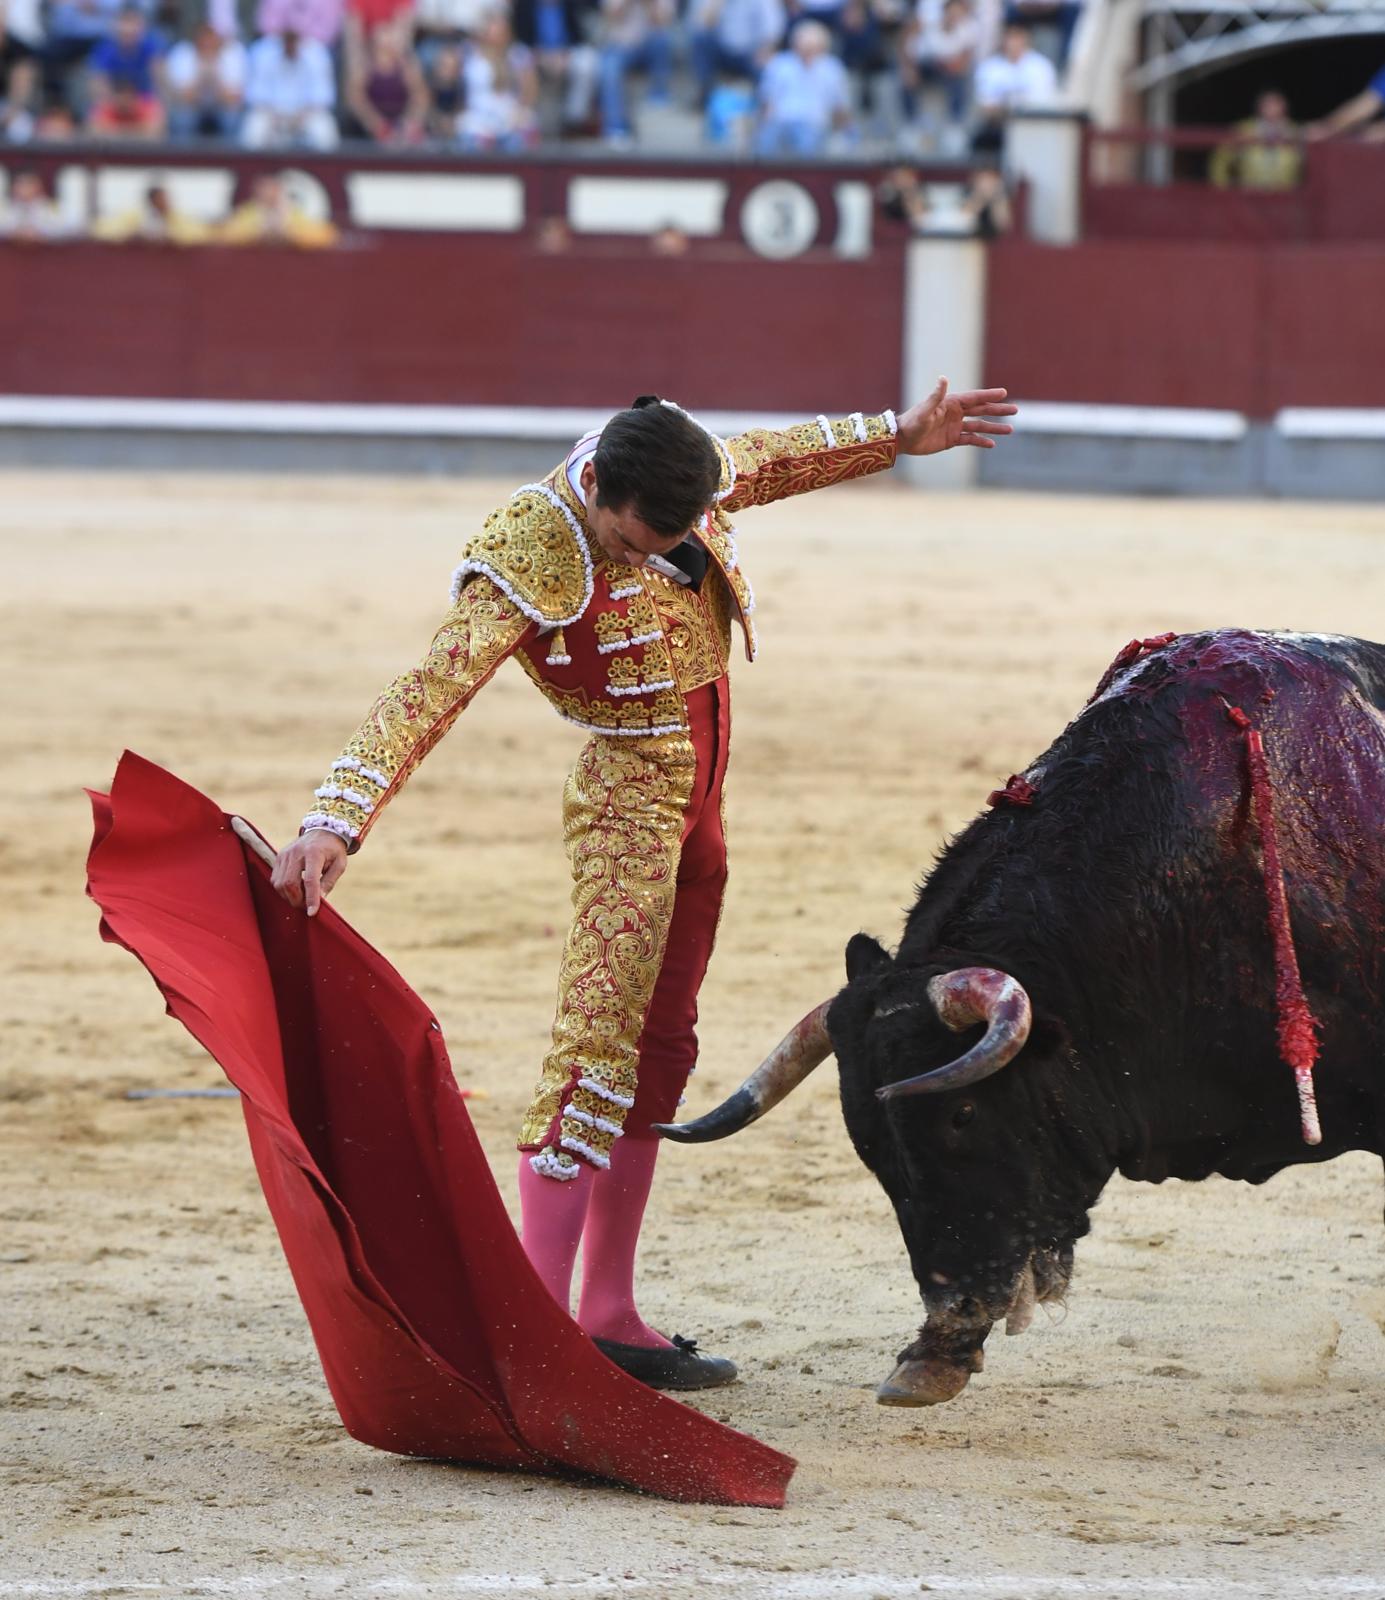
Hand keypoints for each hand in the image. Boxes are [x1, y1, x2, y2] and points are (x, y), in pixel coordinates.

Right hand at [271, 828, 347, 915]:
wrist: (322, 831)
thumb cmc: (333, 850)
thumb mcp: (339, 864)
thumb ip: (329, 882)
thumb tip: (319, 900)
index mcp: (314, 853)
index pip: (310, 880)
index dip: (310, 898)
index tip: (312, 913)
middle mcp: (296, 852)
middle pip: (290, 883)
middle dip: (297, 900)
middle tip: (307, 906)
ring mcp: (285, 854)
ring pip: (279, 883)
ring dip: (289, 896)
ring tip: (302, 898)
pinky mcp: (279, 857)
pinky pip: (275, 879)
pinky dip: (284, 889)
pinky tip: (295, 889)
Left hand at [895, 377, 1015, 454]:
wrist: (902, 439)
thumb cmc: (911, 422)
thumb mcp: (924, 409)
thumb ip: (936, 395)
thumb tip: (943, 378)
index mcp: (951, 403)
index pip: (974, 398)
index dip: (989, 395)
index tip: (1004, 393)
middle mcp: (955, 413)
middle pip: (981, 410)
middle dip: (998, 410)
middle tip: (1015, 410)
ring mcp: (954, 426)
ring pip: (979, 426)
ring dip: (993, 428)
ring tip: (1010, 430)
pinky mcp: (951, 439)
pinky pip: (970, 440)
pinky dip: (981, 442)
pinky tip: (992, 444)